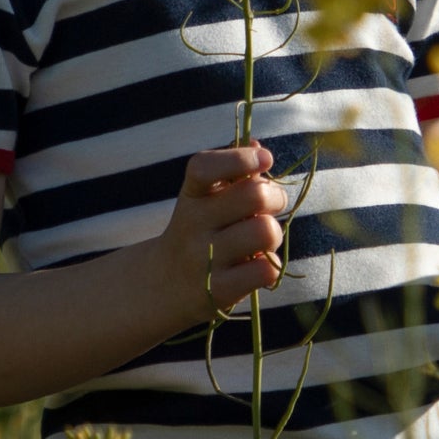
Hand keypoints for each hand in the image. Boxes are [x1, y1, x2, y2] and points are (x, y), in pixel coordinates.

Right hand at [153, 144, 287, 320]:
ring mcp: (204, 258)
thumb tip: (258, 147)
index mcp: (190, 195)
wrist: (163, 286)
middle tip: (270, 208)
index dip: (240, 158)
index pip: (205, 167)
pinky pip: (266, 270)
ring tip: (261, 242)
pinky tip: (255, 267)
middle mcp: (192, 224)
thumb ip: (233, 173)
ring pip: (265, 232)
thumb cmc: (198, 232)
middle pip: (254, 195)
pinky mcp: (218, 290)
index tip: (264, 159)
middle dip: (275, 197)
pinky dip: (270, 267)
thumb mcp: (205, 200)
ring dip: (274, 235)